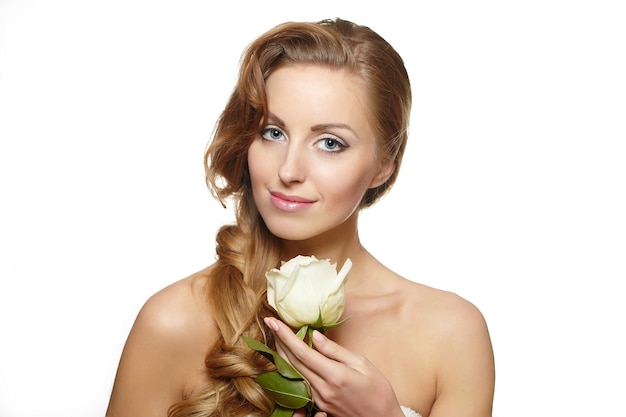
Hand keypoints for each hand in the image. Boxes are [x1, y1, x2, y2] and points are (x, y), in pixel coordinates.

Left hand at [264, 317, 404, 416]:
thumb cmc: (378, 390)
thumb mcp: (362, 364)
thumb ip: (335, 351)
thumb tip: (315, 335)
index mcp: (334, 375)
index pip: (302, 352)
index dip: (285, 335)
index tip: (274, 321)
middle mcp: (322, 389)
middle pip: (293, 362)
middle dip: (279, 341)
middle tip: (271, 324)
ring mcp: (318, 400)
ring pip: (293, 374)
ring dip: (282, 354)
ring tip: (276, 337)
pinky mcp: (318, 406)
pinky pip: (299, 384)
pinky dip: (291, 368)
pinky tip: (287, 358)